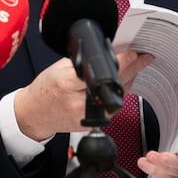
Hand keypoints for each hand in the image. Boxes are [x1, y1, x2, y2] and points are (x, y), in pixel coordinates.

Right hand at [14, 51, 153, 140]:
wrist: (36, 113)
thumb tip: (110, 53)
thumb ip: (84, 61)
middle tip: (142, 57)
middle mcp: (80, 102)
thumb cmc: (46, 89)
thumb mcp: (59, 68)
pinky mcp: (94, 124)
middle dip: (132, 68)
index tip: (134, 53)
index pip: (102, 71)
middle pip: (115, 84)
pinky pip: (114, 106)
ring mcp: (89, 116)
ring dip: (128, 80)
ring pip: (118, 96)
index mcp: (68, 84)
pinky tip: (120, 83)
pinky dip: (118, 93)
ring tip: (132, 67)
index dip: (122, 61)